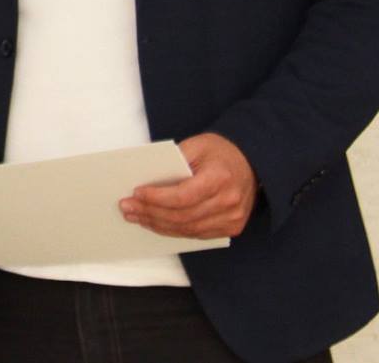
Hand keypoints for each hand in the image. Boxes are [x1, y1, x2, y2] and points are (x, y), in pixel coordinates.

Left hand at [121, 132, 255, 239]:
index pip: (183, 196)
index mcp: (220, 178)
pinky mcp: (232, 227)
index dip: (157, 198)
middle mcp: (229, 201)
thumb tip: (145, 179)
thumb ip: (173, 161)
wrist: (251, 162)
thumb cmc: (220, 152)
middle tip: (127, 208)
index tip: (136, 193)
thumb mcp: (196, 145)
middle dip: (150, 213)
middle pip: (183, 216)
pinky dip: (174, 230)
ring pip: (188, 229)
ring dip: (158, 224)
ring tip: (136, 216)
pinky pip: (197, 234)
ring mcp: (233, 218)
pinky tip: (156, 222)